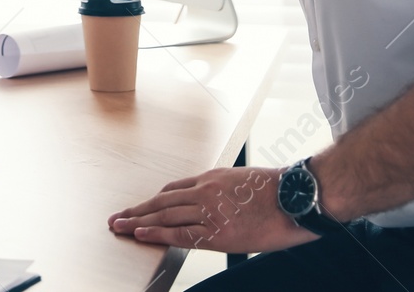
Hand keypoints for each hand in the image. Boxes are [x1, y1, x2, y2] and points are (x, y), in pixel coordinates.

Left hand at [108, 166, 318, 254]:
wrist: (297, 198)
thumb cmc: (279, 191)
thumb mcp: (245, 181)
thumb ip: (225, 191)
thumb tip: (219, 205)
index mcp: (212, 177)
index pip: (174, 189)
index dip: (154, 200)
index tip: (141, 208)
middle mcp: (205, 190)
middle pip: (161, 201)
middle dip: (137, 210)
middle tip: (116, 217)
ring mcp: (209, 211)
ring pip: (164, 216)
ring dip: (138, 221)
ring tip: (118, 227)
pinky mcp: (217, 232)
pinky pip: (180, 233)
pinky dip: (157, 233)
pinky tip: (140, 234)